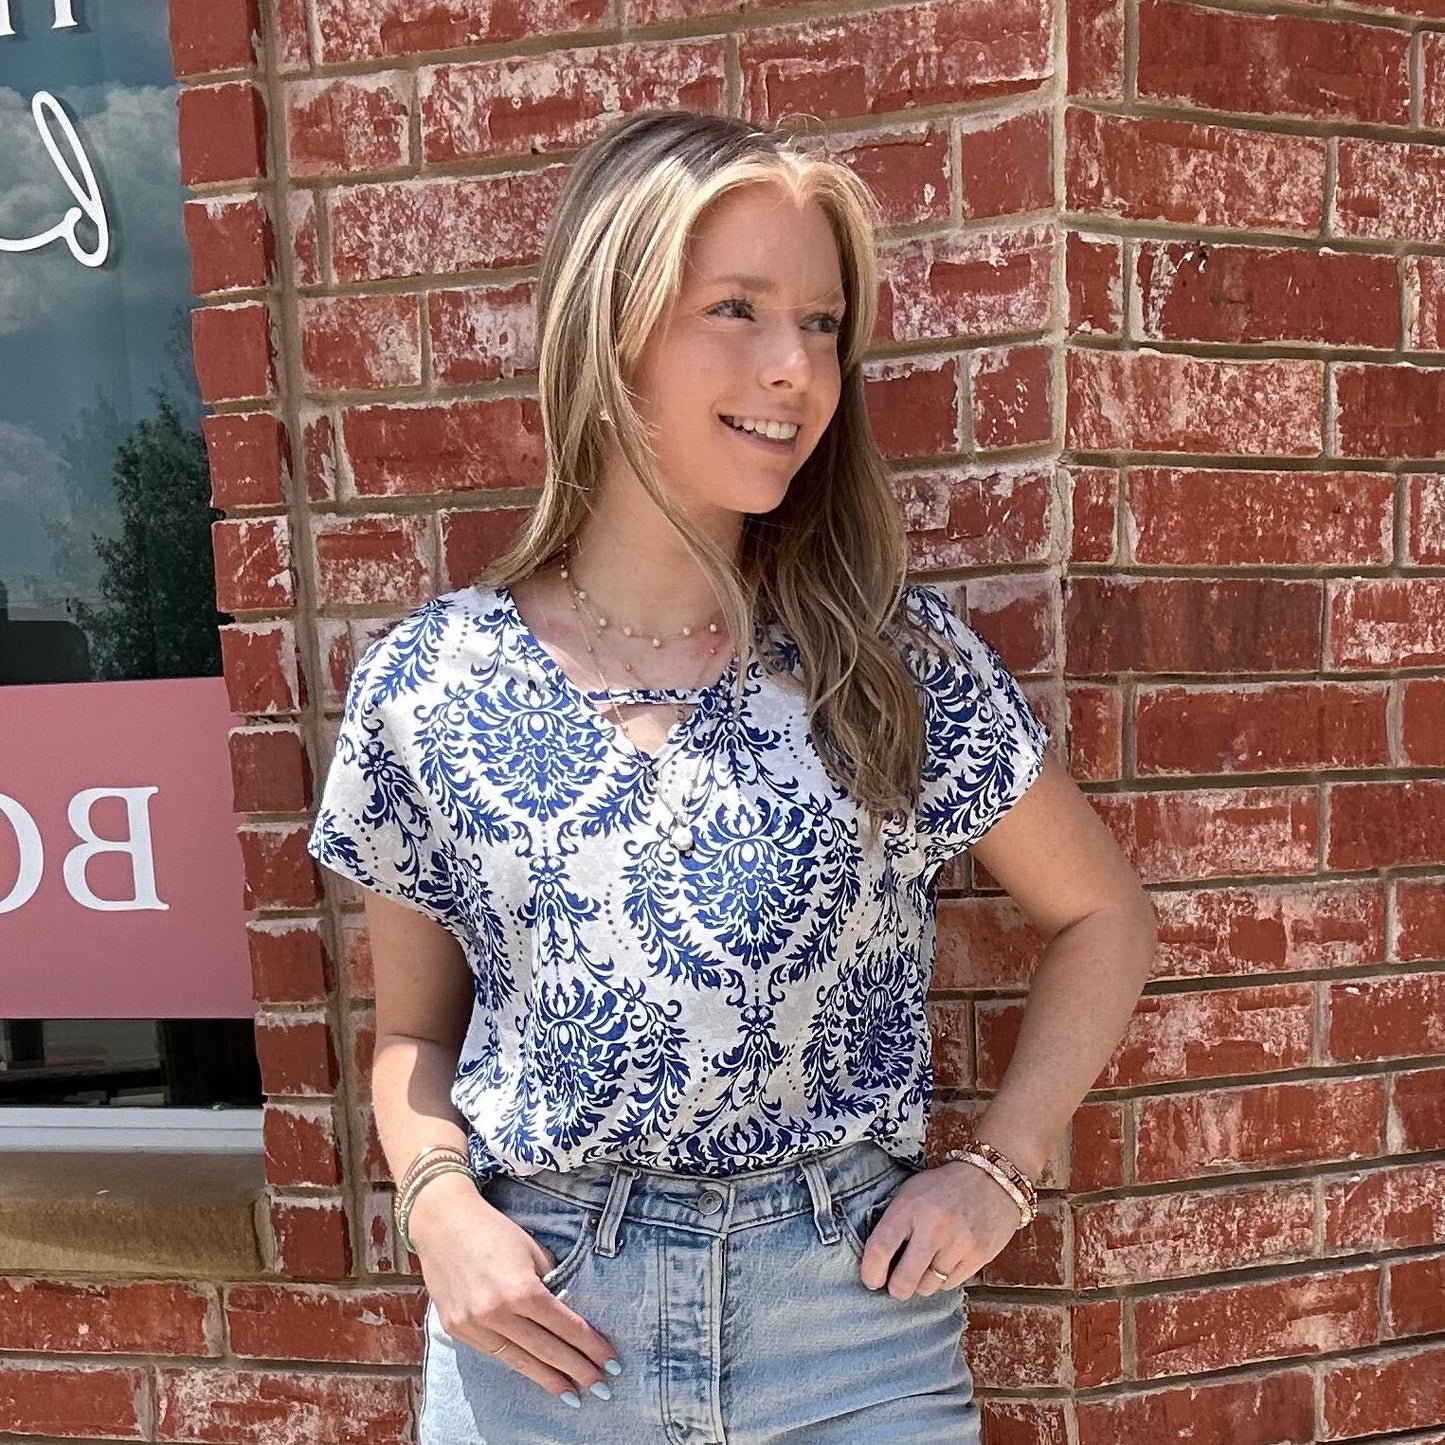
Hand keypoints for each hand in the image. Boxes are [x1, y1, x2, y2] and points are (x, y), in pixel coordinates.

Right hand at [407, 1173, 620, 1403]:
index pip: (564, 1326)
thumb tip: (564, 1311)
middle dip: (577, 1370)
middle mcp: (497, 1312)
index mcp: (521, 1289)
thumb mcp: (533, 1250)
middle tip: (601, 1388)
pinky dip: (518, 1364)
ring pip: (519, 1360)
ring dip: (548, 1378)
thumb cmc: (494, 1230)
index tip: (610, 1362)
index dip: (589, 1346)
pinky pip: (495, 1353)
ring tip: (571, 1394)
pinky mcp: (457, 1330)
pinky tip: (535, 1373)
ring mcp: (474, 1325)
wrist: (443, 1223)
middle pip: (546, 1350)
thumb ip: (548, 1284)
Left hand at [858, 1160, 1021, 1300]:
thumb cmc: (943, 1187)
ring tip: (926, 1262)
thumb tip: (876, 1262)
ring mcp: (958, 1244)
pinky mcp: (979, 1256)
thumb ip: (893, 1224)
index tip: (871, 1279)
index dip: (870, 1272)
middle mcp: (933, 1227)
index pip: (879, 1249)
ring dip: (923, 1281)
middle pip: (904, 1282)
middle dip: (896, 1289)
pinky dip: (944, 1278)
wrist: (992, 1178)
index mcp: (909, 1207)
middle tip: (896, 1283)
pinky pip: (951, 1284)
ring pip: (928, 1287)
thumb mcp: (910, 1193)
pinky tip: (946, 1259)